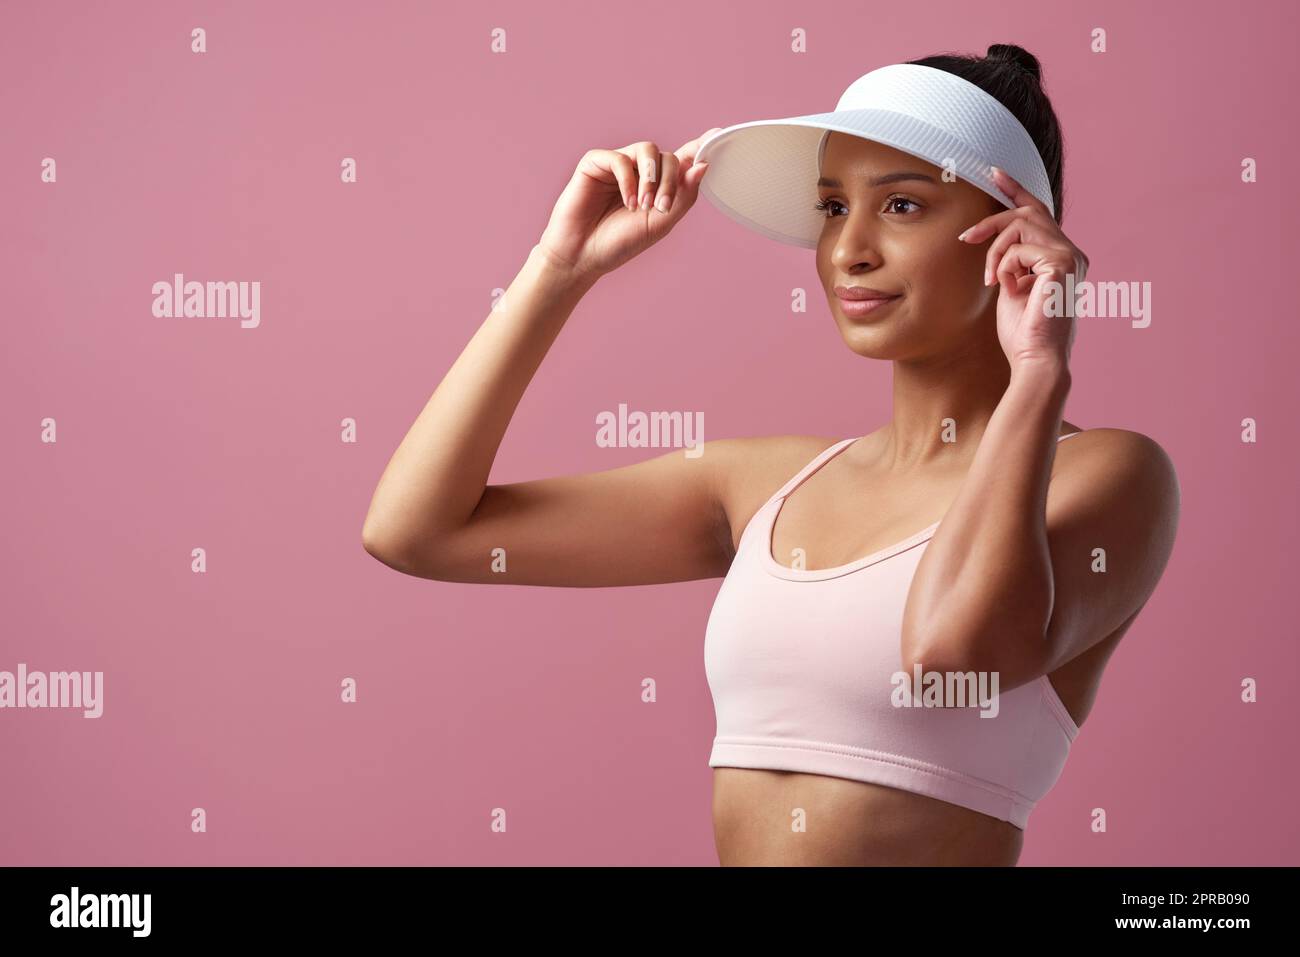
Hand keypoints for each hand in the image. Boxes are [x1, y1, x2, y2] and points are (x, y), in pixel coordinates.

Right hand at [537, 129, 720, 284]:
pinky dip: (627, 180)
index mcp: (657, 185)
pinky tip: (626, 201)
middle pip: (668, 156)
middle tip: (659, 208)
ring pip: (647, 150)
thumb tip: (702, 165)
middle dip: (670, 181)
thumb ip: (683, 196)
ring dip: (651, 178)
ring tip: (642, 205)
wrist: (583, 256)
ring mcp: (617, 164)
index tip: (717, 134)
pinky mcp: (595, 163)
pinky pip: (620, 158)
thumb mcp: (661, 223)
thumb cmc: (619, 242)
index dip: (699, 146)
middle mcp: (639, 171)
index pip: (682, 159)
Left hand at [958, 167, 1088, 368]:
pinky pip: (1019, 249)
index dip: (1016, 190)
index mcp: (1062, 257)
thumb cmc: (1022, 332)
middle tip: (967, 238)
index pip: (1040, 213)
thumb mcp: (1012, 286)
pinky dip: (1004, 268)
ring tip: (992, 280)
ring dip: (996, 251)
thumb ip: (1012, 261)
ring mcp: (1071, 256)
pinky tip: (1008, 290)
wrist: (1035, 359)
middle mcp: (1072, 253)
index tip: (994, 172)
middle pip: (1028, 212)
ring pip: (1021, 226)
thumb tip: (999, 242)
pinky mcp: (1062, 263)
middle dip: (993, 221)